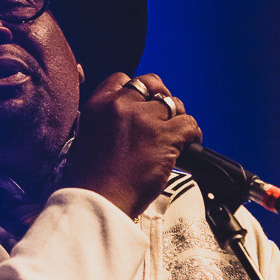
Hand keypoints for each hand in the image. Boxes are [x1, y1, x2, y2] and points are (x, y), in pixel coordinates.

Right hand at [66, 72, 201, 218]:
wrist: (99, 200)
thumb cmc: (92, 179)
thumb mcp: (86, 138)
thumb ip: (106, 121)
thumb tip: (127, 120)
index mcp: (98, 104)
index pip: (122, 78)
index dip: (137, 91)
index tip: (143, 104)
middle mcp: (120, 105)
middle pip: (151, 84)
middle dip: (160, 97)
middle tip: (165, 116)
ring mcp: (144, 118)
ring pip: (172, 104)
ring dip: (176, 118)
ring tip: (177, 136)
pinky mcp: (164, 135)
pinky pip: (188, 123)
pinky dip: (193, 134)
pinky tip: (188, 145)